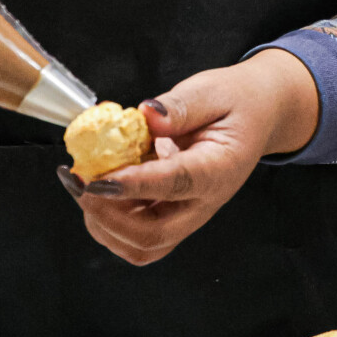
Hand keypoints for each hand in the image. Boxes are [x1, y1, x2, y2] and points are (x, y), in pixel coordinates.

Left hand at [65, 48, 320, 265]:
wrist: (256, 117)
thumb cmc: (236, 103)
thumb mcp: (213, 90)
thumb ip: (181, 105)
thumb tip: (147, 116)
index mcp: (219, 169)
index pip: (174, 184)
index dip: (132, 185)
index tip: (95, 178)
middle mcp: (204, 202)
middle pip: (153, 235)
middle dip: (107, 216)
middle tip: (80, 184)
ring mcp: (188, 214)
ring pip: (141, 245)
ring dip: (104, 223)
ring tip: (85, 185)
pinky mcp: (173, 215)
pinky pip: (137, 237)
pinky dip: (109, 221)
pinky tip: (99, 188)